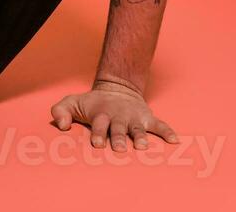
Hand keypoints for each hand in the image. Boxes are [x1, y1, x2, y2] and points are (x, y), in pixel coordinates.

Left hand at [50, 81, 178, 150]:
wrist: (117, 88)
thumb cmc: (92, 103)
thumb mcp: (72, 102)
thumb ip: (60, 111)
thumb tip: (61, 125)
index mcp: (101, 114)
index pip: (100, 124)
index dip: (99, 133)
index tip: (98, 143)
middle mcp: (118, 116)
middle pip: (119, 128)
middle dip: (118, 138)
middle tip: (119, 148)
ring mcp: (134, 117)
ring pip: (138, 128)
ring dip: (140, 136)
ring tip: (142, 146)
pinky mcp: (147, 118)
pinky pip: (159, 125)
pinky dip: (167, 132)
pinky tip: (175, 140)